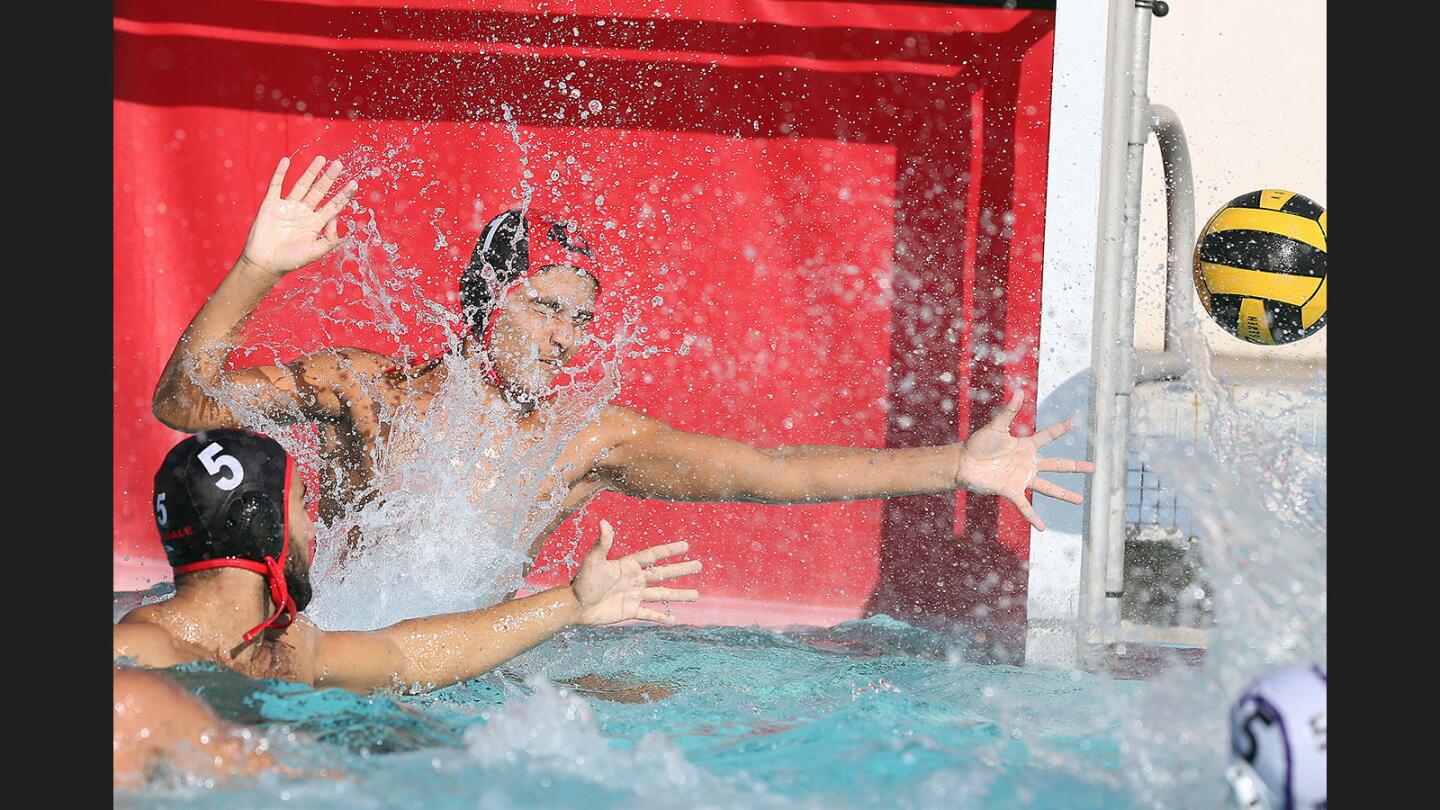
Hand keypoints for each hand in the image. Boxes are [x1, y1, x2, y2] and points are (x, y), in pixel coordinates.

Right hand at [240, 156, 357, 277]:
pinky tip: (286, 161)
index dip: (343, 194)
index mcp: (315, 223)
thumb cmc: (291, 261)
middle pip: (319, 191)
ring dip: (310, 172)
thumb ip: (329, 238)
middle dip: (329, 178)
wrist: (265, 264)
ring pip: (301, 185)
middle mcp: (303, 212)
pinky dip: (280, 173)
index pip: (333, 205)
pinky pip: (276, 185)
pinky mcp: (270, 205)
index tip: (354, 183)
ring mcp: (287, 207)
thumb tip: (337, 219)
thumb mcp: (315, 251)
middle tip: (339, 164)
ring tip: (321, 158)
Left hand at [571, 520, 700, 625]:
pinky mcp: (630, 611)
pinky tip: (674, 620)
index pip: (654, 556)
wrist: (575, 605)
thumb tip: (604, 522)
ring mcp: (634, 596)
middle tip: (699, 565)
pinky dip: (662, 617)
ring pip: (661, 594)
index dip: (669, 550)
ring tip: (695, 595)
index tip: (685, 545)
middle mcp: (635, 579)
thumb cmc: (583, 581)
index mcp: (629, 565)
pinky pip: (649, 614)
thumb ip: (602, 543)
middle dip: (681, 570)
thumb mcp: (593, 561)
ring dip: (678, 595)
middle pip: (663, 573)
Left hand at [956, 389, 1095, 530]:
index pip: (1047, 437)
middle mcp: (1027, 463)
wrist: (963, 463)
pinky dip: (1033, 518)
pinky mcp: (1011, 491)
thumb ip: (1009, 411)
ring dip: (1064, 494)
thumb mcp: (995, 426)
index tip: (1075, 422)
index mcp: (1025, 446)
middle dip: (1075, 467)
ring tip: (1080, 500)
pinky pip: (1025, 506)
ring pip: (1047, 487)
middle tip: (1094, 468)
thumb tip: (1019, 390)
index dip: (1060, 429)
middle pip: (1057, 464)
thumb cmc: (978, 444)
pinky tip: (1043, 528)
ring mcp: (1021, 478)